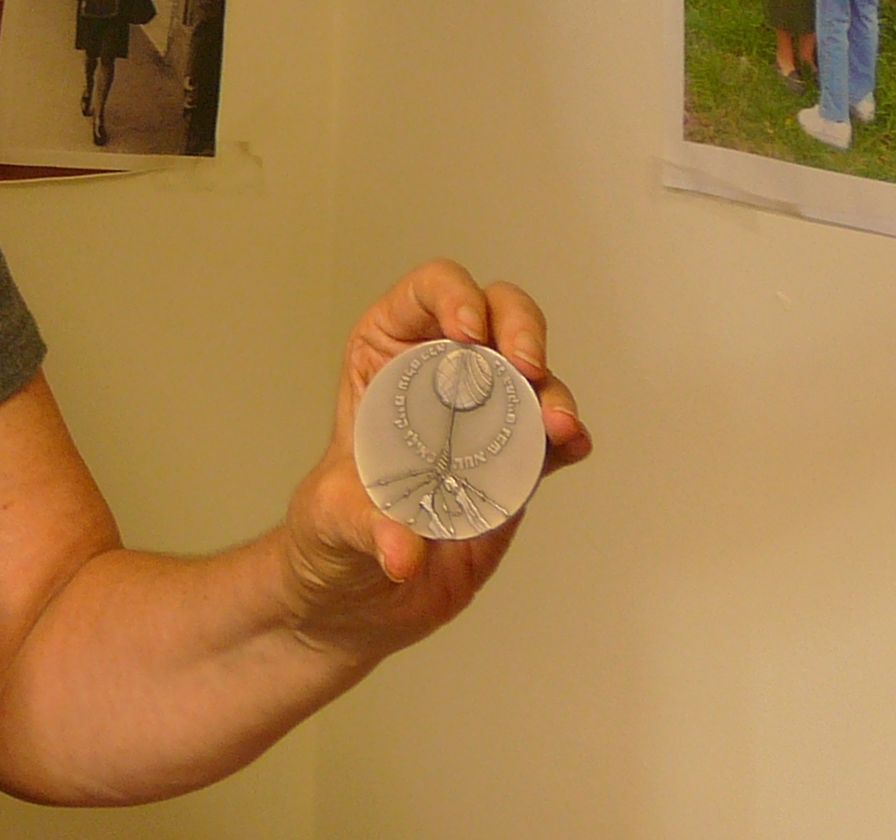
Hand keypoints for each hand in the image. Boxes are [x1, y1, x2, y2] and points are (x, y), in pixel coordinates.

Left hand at [276, 260, 588, 667]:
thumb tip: (403, 549)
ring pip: (534, 376)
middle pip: (497, 315)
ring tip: (555, 425)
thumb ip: (365, 527)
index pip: (426, 293)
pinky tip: (570, 446)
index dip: (453, 295)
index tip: (467, 332)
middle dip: (520, 327)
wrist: (353, 601)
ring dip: (553, 392)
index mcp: (384, 357)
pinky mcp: (512, 468)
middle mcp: (440, 376)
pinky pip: (550, 440)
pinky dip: (566, 438)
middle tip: (526, 365)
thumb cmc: (326, 538)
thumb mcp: (329, 521)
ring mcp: (483, 419)